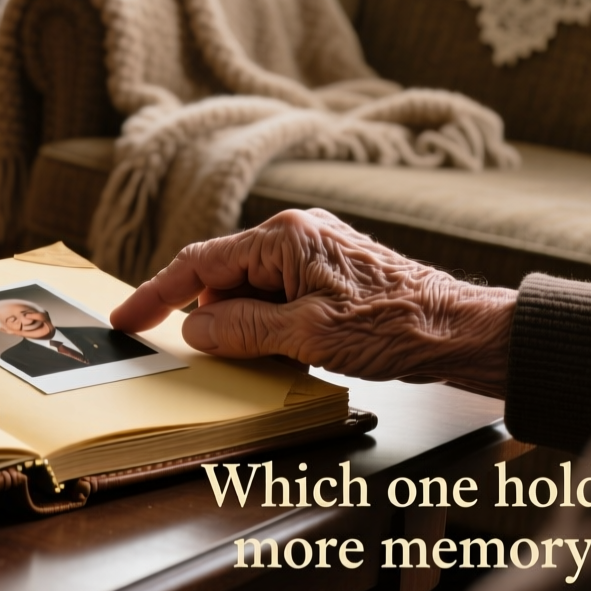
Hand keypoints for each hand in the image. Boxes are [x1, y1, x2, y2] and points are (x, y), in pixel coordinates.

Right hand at [110, 209, 515, 395]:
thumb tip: (197, 328)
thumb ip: (242, 329)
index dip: (157, 292)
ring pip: (251, 288)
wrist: (464, 331)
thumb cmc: (397, 327)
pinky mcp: (331, 273)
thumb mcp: (305, 335)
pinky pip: (278, 295)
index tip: (127, 316)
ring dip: (244, 323)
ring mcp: (315, 252)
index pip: (201, 262)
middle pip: (224, 274)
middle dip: (210, 315)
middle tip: (213, 354)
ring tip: (268, 355)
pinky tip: (283, 348)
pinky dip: (268, 323)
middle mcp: (297, 234)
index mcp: (285, 237)